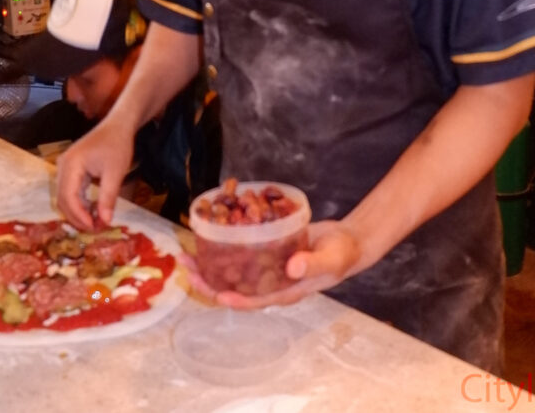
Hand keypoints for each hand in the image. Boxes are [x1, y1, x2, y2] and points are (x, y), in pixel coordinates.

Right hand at [55, 116, 135, 229]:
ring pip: (64, 196)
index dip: (79, 215)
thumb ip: (108, 197)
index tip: (94, 227)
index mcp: (71, 164)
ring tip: (95, 222)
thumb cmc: (117, 146)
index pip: (68, 196)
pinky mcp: (70, 169)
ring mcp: (64, 166)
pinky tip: (92, 211)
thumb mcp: (115, 172)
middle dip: (77, 216)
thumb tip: (105, 222)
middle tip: (95, 229)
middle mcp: (62, 165)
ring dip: (77, 212)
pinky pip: (69, 190)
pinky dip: (79, 203)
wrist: (117, 126)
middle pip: (62, 198)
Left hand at [182, 220, 362, 308]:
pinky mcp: (265, 250)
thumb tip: (290, 267)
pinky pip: (241, 252)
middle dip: (208, 280)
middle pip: (234, 287)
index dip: (233, 299)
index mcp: (285, 291)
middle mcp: (271, 282)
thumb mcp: (331, 260)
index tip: (215, 293)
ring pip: (232, 270)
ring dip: (209, 264)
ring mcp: (266, 267)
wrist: (347, 240)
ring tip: (187, 252)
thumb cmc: (342, 254)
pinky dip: (224, 245)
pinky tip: (209, 233)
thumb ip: (312, 264)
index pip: (254, 301)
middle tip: (187, 265)